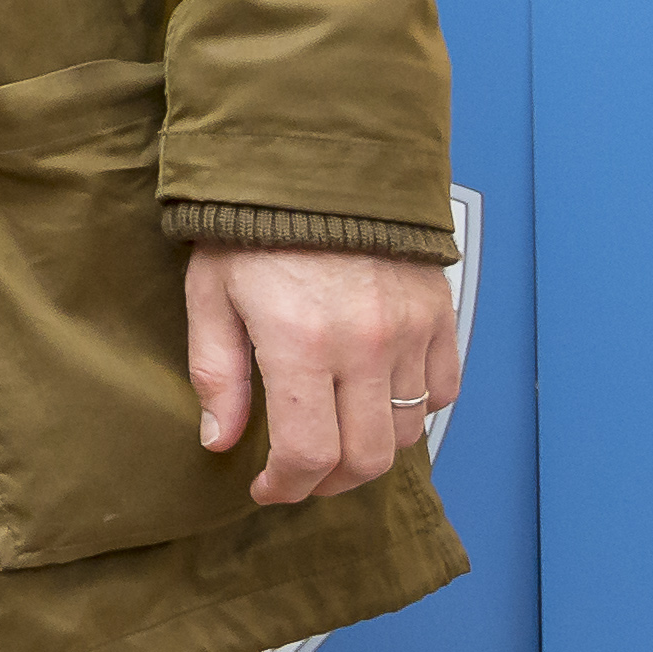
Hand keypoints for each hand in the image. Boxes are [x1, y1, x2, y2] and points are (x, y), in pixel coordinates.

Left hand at [185, 245, 458, 505]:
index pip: (310, 452)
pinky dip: (415, 410)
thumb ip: (217, 374)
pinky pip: (442, 390)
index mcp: (300, 342)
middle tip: (302, 476)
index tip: (267, 489)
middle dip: (331, 482)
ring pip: (408, 432)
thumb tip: (221, 441)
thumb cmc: (253, 226)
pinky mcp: (439, 315)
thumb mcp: (210, 295)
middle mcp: (365, 344)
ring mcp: (411, 331)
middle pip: (368, 457)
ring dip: (372, 450)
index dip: (288, 487)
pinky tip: (377, 399)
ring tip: (336, 439)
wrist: (318, 162)